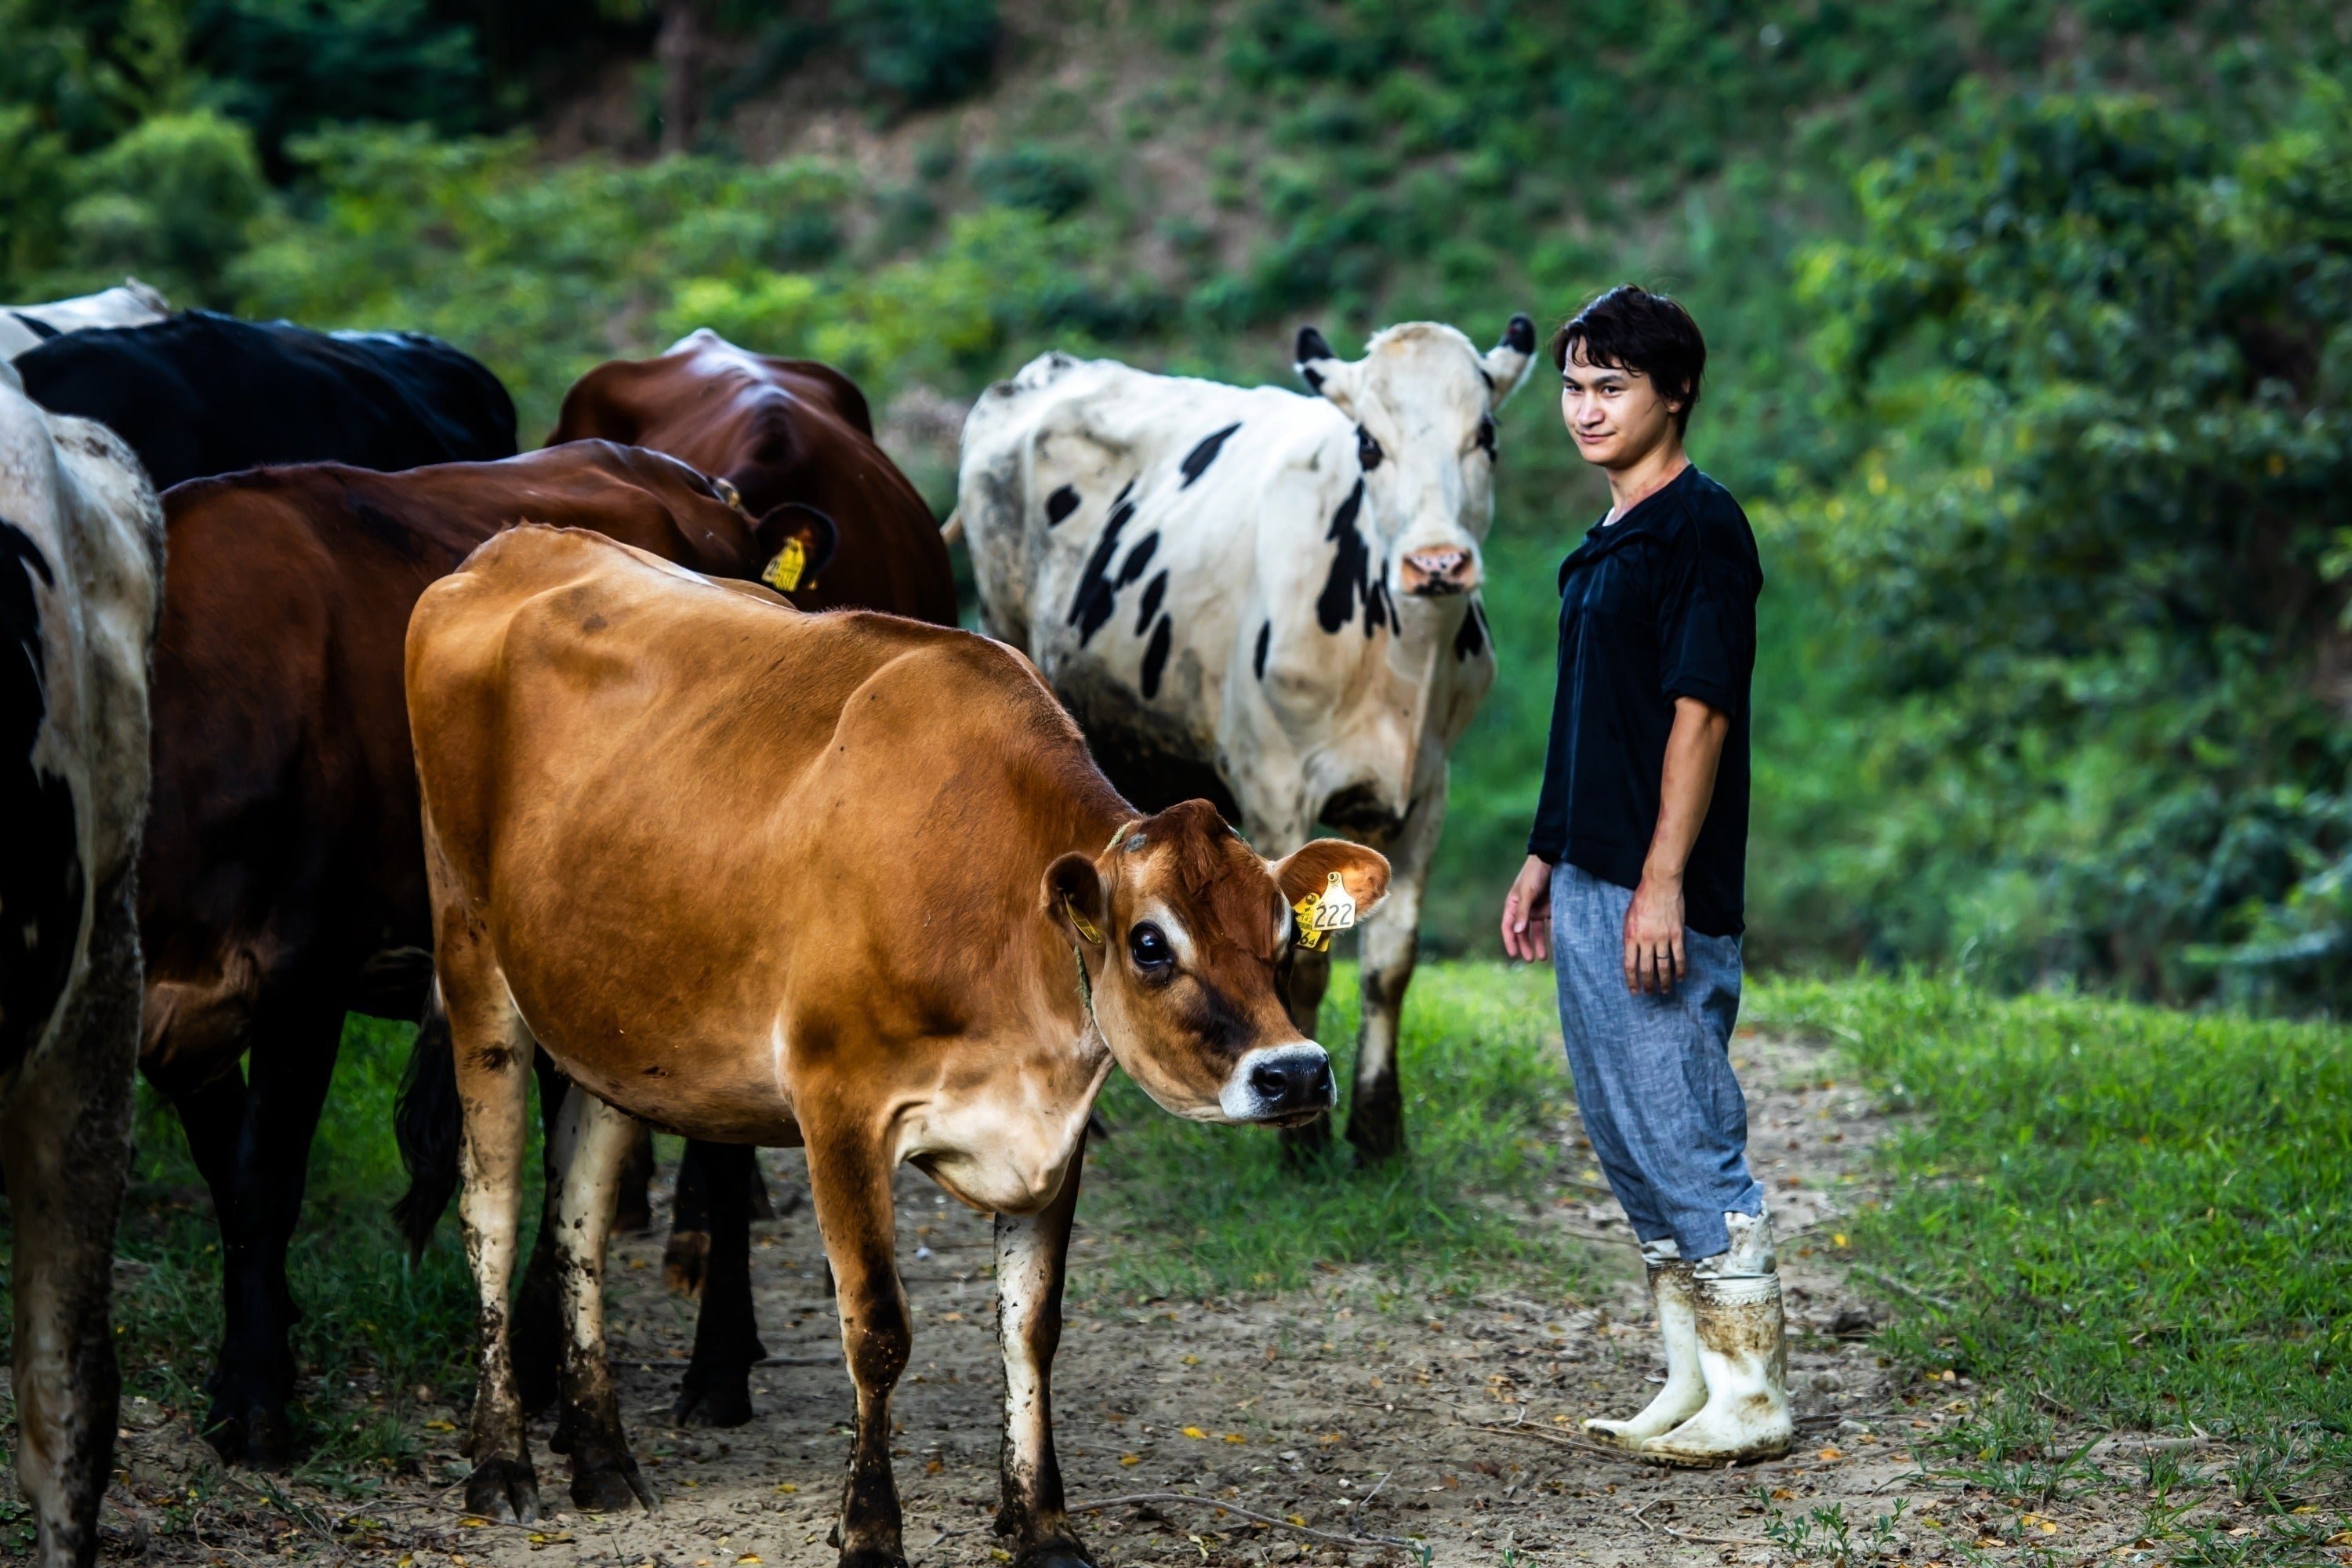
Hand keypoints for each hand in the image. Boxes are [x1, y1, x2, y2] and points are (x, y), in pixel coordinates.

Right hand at [1501, 855, 1552, 961]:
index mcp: (1514, 903)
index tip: (1513, 954)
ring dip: (1538, 943)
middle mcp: (1524, 907)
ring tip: (1543, 957)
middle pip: (1522, 931)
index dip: (1509, 940)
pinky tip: (1556, 945)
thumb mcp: (1527, 892)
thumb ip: (1522, 912)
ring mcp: (1538, 907)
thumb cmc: (1535, 873)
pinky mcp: (1551, 906)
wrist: (1553, 857)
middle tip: (1529, 960)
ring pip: (1536, 930)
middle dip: (1525, 946)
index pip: (1508, 926)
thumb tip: (1516, 932)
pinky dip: (1552, 935)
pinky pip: (1551, 924)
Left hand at [1623, 873, 1684, 992]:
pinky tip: (1680, 977)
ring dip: (1664, 981)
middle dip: (1648, 984)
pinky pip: (1679, 956)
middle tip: (1650, 993)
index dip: (1632, 980)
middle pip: (1646, 969)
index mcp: (1630, 936)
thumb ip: (1630, 937)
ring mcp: (1662, 938)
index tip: (1634, 991)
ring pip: (1663, 966)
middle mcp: (1646, 940)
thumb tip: (1632, 954)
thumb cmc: (1641, 899)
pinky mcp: (1677, 935)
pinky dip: (1680, 969)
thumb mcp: (1628, 918)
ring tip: (1666, 991)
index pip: (1629, 965)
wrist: (1660, 885)